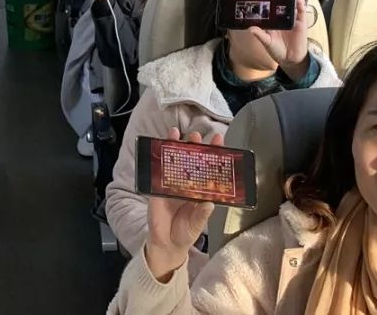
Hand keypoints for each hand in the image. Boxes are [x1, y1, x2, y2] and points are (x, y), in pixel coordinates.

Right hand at [144, 127, 219, 281]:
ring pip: (174, 161)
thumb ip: (202, 214)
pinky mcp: (157, 188)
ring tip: (176, 133)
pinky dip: (158, 159)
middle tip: (197, 136)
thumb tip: (210, 203)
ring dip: (175, 146)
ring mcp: (171, 184)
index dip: (214, 154)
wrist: (165, 243)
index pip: (209, 168)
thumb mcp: (196, 225)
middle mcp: (187, 184)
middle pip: (191, 160)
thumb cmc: (185, 233)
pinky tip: (159, 148)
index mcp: (201, 190)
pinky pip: (158, 171)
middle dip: (194, 146)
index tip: (219, 139)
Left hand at [248, 0, 310, 79]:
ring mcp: (290, 19)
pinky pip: (300, 10)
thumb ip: (260, 35)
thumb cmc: (277, 50)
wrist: (290, 59)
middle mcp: (280, 18)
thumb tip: (250, 28)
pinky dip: (299, 3)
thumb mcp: (267, 42)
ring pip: (288, 3)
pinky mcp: (300, 22)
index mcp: (270, 21)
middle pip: (275, 2)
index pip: (264, 7)